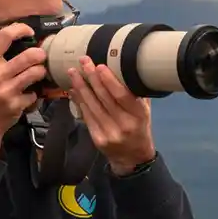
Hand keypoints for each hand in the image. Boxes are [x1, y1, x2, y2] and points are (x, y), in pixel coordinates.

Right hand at [0, 24, 48, 155]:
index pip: (5, 36)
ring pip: (36, 72)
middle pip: (29, 55)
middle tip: (40, 57)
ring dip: (41, 72)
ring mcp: (7, 90)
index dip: (21, 29)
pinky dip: (34, 94)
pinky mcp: (16, 104)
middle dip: (40, 54)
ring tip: (37, 73)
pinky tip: (27, 95)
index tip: (29, 32)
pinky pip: (34, 94)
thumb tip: (18, 38)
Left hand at [69, 58, 155, 173]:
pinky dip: (78, 101)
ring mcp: (109, 133)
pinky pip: (86, 116)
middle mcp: (123, 124)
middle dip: (91, 77)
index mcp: (138, 115)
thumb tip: (123, 68)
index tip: (99, 66)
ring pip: (92, 106)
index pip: (122, 95)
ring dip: (80, 87)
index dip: (109, 80)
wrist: (133, 157)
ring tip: (72, 72)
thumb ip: (136, 93)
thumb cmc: (139, 128)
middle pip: (104, 98)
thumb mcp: (144, 111)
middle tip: (83, 61)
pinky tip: (73, 90)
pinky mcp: (97, 138)